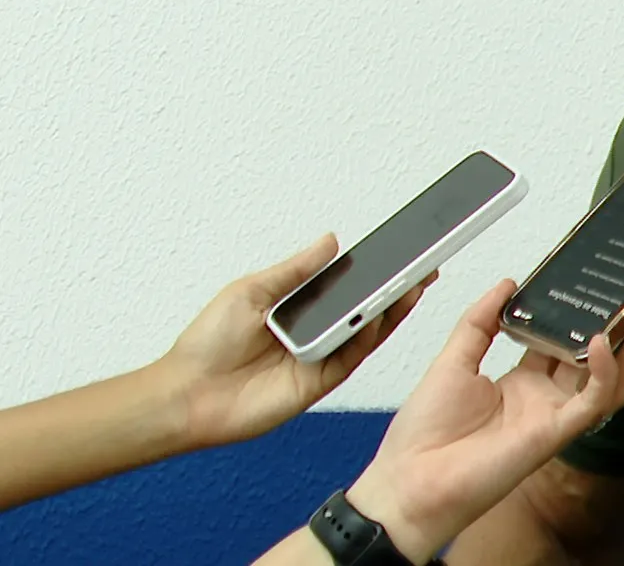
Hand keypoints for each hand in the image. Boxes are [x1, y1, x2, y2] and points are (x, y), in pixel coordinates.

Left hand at [157, 234, 429, 448]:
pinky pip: (353, 358)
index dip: (375, 273)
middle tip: (422, 267)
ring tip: (411, 285)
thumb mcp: (251, 291)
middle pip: (367, 309)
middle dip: (396, 288)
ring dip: (392, 310)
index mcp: (300, 309)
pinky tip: (380, 317)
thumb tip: (329, 242)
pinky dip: (370, 338)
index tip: (400, 253)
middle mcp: (316, 334)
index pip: (347, 288)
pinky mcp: (320, 381)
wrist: (188, 394)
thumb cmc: (207, 346)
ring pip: (369, 333)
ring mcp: (321, 358)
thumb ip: (295, 270)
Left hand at [341, 280, 623, 563]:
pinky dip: (605, 372)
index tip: (593, 284)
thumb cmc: (424, 434)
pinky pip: (592, 401)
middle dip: (623, 328)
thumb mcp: (452, 360)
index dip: (581, 314)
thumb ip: (480, 321)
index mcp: (521, 383)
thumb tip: (507, 284)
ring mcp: (553, 416)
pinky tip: (602, 341)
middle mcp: (544, 399)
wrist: (410, 482)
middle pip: (597, 360)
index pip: (563, 341)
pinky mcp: (555, 433)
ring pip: (610, 382)